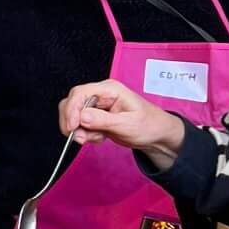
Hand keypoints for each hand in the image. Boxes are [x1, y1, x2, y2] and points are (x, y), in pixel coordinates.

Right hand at [58, 81, 185, 170]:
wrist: (156, 135)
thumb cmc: (148, 125)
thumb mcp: (127, 124)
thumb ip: (103, 120)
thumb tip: (81, 117)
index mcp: (109, 90)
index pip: (80, 93)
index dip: (72, 109)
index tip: (73, 127)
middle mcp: (100, 95)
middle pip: (72, 102)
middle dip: (72, 122)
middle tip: (81, 138)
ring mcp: (97, 106)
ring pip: (74, 115)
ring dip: (79, 130)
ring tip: (97, 138)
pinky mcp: (95, 118)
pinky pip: (81, 125)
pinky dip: (85, 134)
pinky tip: (100, 138)